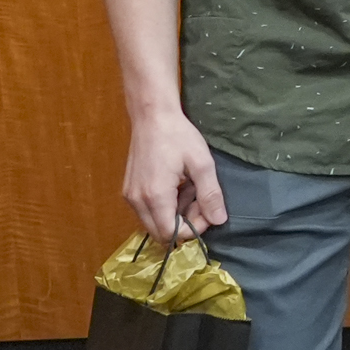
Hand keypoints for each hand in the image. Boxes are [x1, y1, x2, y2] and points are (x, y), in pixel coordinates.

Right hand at [123, 105, 226, 241]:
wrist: (152, 116)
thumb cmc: (178, 135)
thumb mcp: (202, 163)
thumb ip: (210, 194)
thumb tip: (219, 220)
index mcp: (155, 196)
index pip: (172, 233)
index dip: (193, 229)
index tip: (206, 210)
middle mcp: (138, 201)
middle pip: (161, 233)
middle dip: (185, 224)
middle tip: (200, 200)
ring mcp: (131, 196)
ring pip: (154, 223)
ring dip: (176, 215)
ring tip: (190, 189)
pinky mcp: (130, 191)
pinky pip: (148, 211)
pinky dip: (165, 207)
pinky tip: (178, 187)